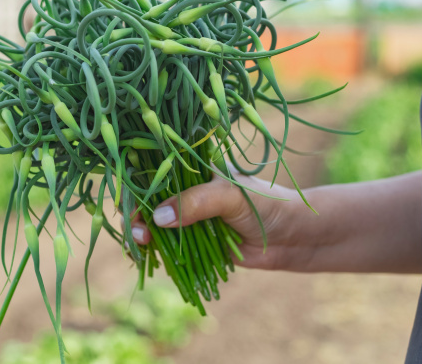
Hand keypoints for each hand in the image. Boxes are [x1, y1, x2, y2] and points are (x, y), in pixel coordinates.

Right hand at [128, 171, 315, 270]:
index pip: (155, 168)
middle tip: (138, 231)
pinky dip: (154, 250)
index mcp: (193, 166)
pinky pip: (165, 244)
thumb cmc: (266, 204)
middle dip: (136, 213)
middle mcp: (186, 188)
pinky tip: (148, 255)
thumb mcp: (230, 196)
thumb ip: (195, 202)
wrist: (292, 237)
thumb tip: (157, 218)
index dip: (137, 182)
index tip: (129, 200)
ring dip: (142, 233)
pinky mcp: (192, 240)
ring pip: (152, 222)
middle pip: (148, 198)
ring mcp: (188, 214)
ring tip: (142, 244)